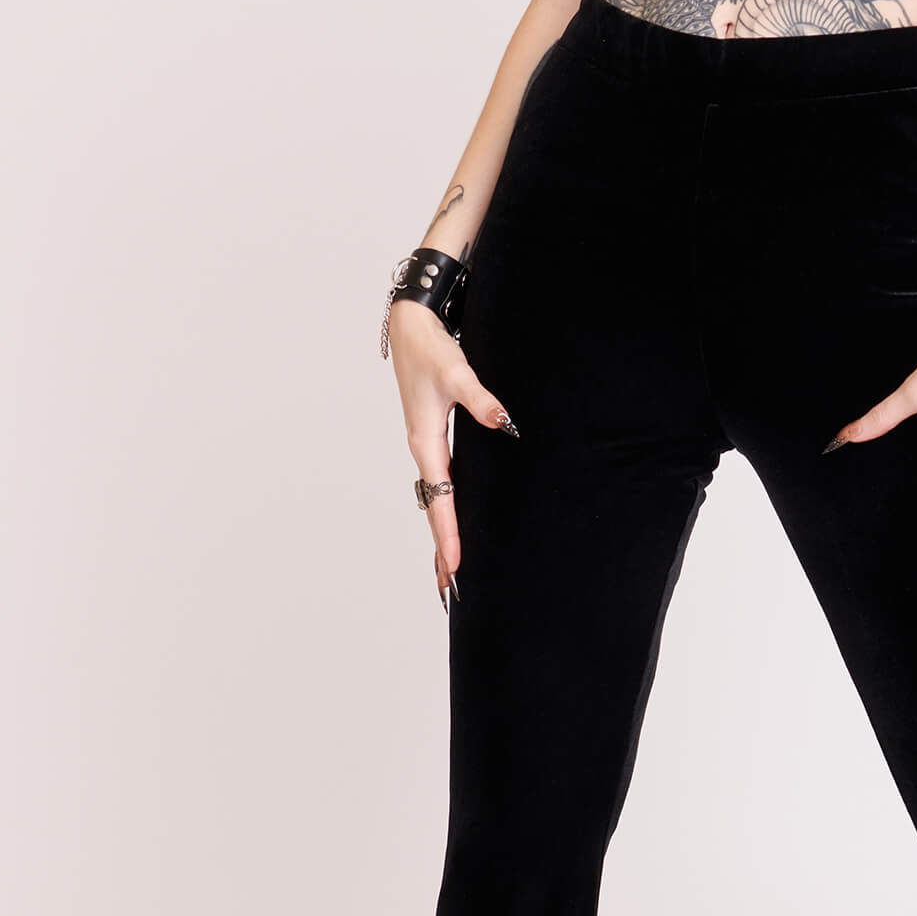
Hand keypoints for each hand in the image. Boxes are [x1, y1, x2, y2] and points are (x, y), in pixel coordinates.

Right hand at [386, 298, 515, 608]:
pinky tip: (455, 521)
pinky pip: (442, 482)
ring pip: (437, 498)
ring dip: (442, 532)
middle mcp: (424, 449)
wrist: (411, 327)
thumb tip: (505, 423)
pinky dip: (446, 508)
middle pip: (435, 508)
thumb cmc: (429, 349)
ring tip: (451, 569)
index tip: (456, 564)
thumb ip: (482, 401)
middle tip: (450, 588)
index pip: (441, 497)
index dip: (448, 533)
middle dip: (441, 548)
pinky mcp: (434, 438)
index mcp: (425, 441)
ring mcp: (428, 445)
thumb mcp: (457, 373)